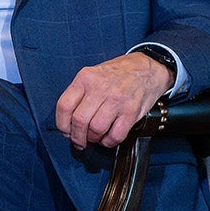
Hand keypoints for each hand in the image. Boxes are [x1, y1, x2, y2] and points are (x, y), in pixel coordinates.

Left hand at [54, 52, 174, 149]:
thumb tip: (68, 122)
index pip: (64, 106)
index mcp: (85, 78)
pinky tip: (108, 138)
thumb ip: (79, 94)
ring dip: (93, 139)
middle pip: (79, 121)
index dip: (62, 124)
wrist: (147, 68)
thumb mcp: (93, 75)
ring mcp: (117, 100)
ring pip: (96, 129)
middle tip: (80, 141)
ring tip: (95, 137)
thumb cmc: (117, 74)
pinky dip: (109, 142)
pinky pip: (116, 135)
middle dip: (77, 137)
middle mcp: (100, 88)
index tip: (66, 131)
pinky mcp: (131, 111)